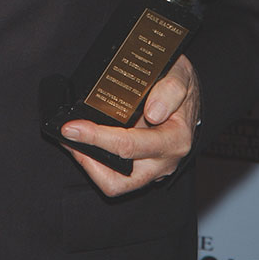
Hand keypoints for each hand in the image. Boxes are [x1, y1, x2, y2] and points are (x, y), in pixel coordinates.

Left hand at [60, 54, 199, 196]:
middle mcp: (164, 161)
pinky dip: (96, 162)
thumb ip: (171, 89)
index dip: (97, 137)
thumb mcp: (181, 75)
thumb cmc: (183, 85)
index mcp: (175, 139)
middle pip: (120, 179)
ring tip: (72, 142)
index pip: (130, 145)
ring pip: (116, 185)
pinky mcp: (142, 169)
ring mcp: (153, 168)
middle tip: (68, 136)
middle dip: (87, 160)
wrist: (190, 96)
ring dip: (90, 167)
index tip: (73, 127)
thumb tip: (153, 112)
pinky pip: (117, 176)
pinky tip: (84, 141)